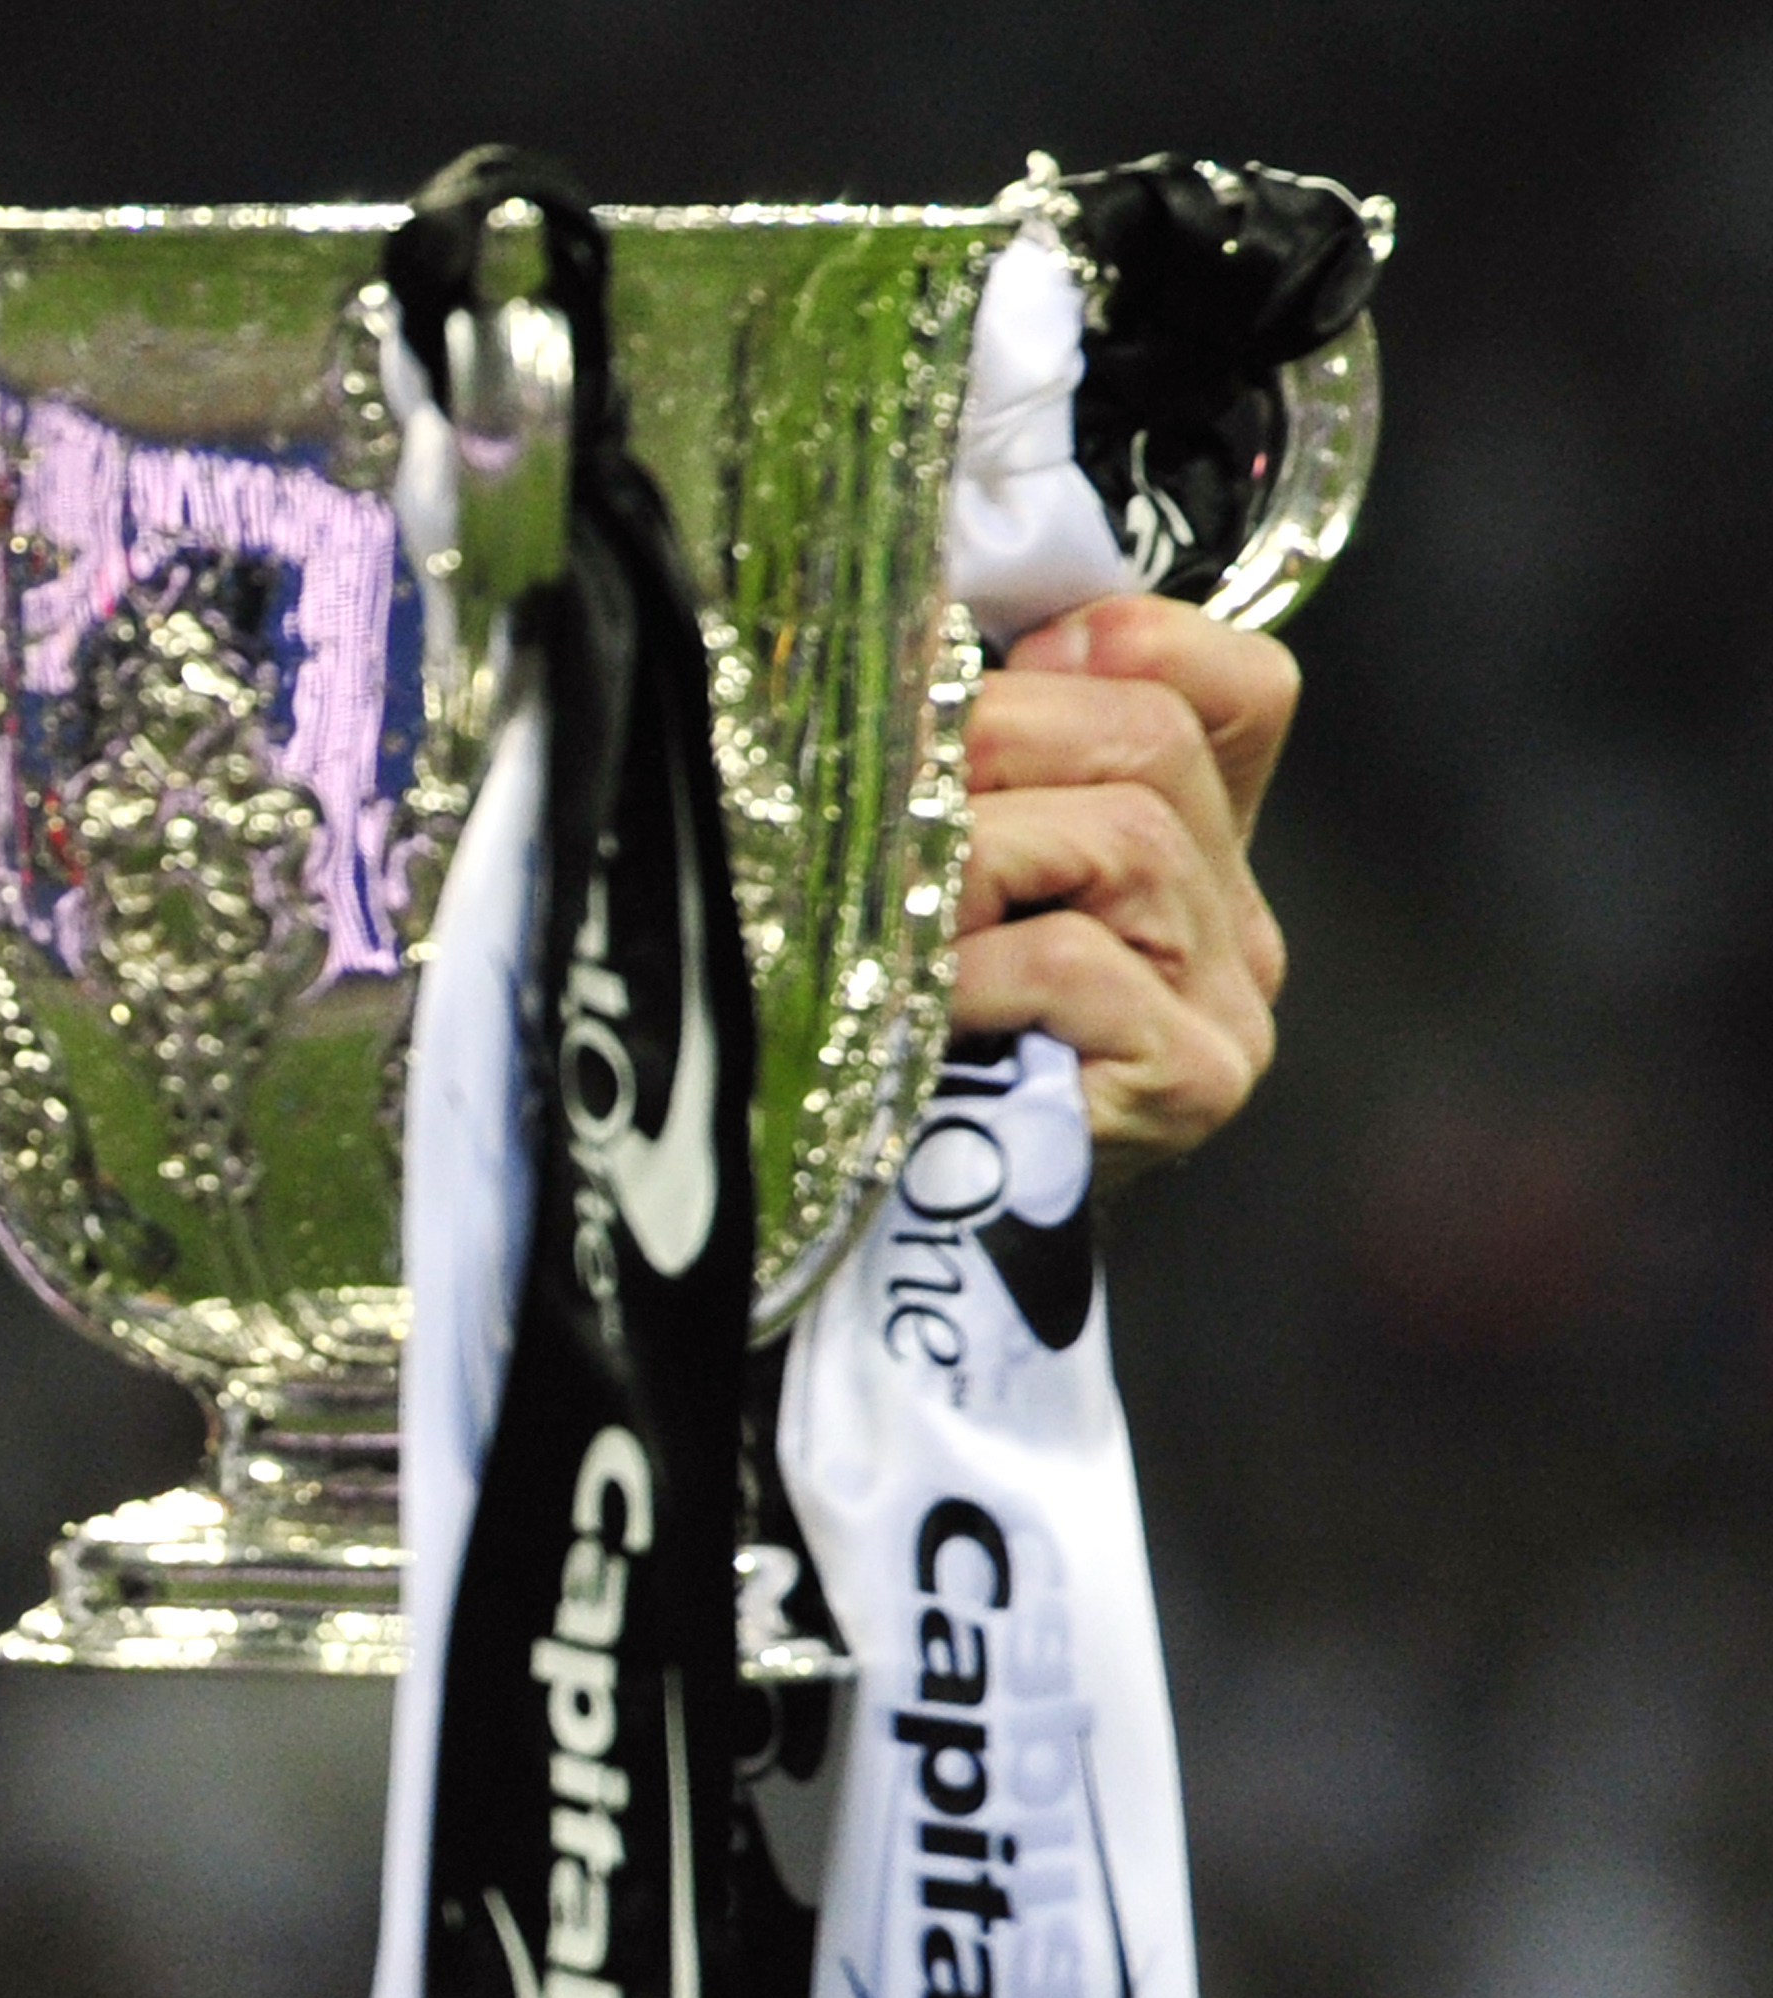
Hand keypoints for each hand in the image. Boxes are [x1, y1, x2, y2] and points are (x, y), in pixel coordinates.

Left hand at [954, 593, 1298, 1182]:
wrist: (893, 1229)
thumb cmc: (905, 1036)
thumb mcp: (942, 877)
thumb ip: (974, 766)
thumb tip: (917, 633)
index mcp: (1196, 854)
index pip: (1239, 691)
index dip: (1127, 646)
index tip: (1007, 676)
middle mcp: (1235, 925)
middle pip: (1156, 744)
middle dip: (1000, 742)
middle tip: (897, 806)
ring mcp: (1226, 1009)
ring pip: (1126, 836)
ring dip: (976, 856)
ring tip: (902, 916)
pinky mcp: (1191, 1084)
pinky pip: (1079, 960)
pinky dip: (975, 968)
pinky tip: (923, 1007)